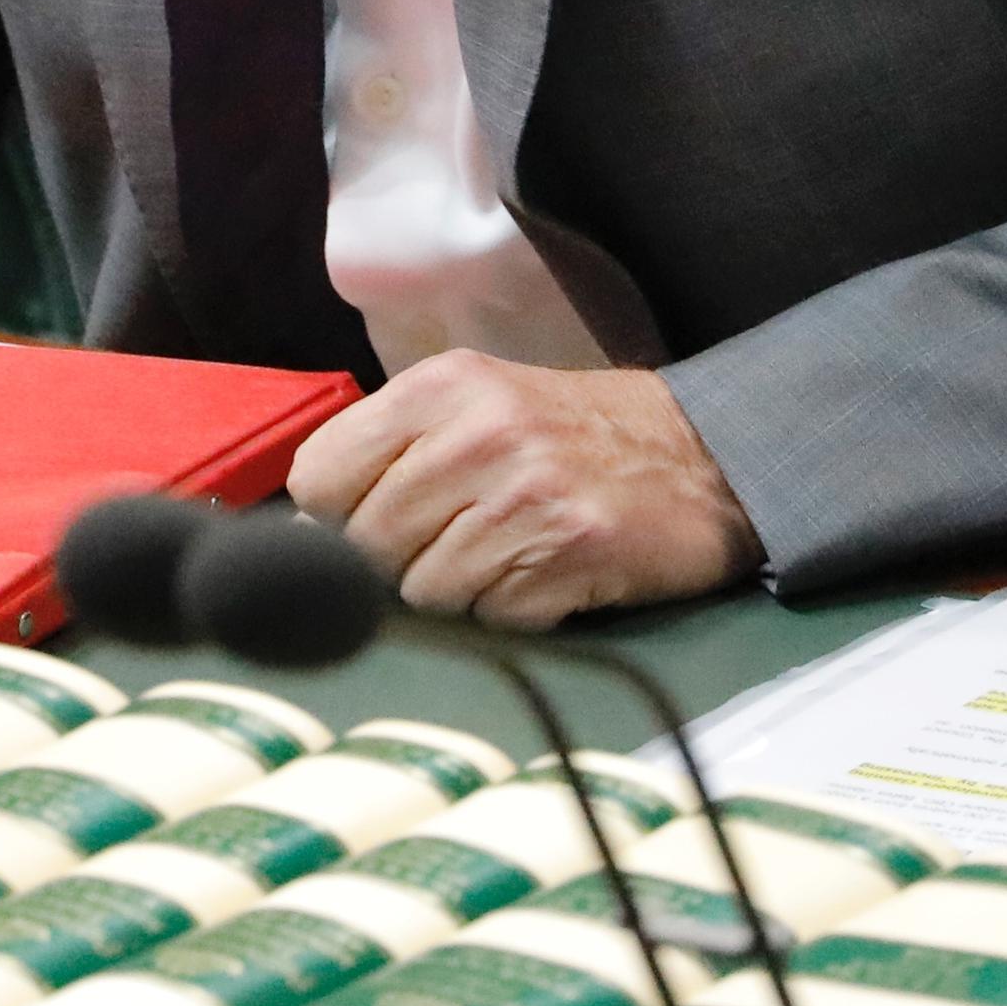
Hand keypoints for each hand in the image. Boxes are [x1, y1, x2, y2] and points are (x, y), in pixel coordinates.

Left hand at [290, 355, 758, 628]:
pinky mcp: (570, 552)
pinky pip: (492, 617)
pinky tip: (545, 573)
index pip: (319, 475)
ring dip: (458, 591)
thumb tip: (305, 528)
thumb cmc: (573, 437)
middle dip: (397, 562)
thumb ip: (392, 450)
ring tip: (504, 554)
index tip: (368, 520)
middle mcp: (479, 434)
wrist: (701, 456)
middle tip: (451, 543)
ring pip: (425, 590)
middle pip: (366, 543)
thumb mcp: (477, 406)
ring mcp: (526, 495)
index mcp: (442, 388)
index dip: (332, 515)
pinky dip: (511, 611)